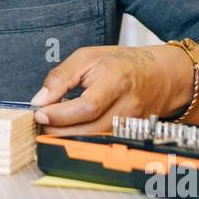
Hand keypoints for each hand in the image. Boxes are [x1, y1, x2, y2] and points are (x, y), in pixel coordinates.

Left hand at [30, 45, 189, 134]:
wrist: (159, 75)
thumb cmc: (121, 64)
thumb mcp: (87, 57)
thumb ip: (61, 77)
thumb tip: (40, 99)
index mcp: (117, 81)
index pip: (87, 106)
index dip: (60, 114)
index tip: (40, 112)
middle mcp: (127, 106)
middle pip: (89, 129)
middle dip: (58, 129)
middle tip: (41, 120)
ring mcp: (130, 124)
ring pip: (93, 139)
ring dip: (67, 135)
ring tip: (53, 123)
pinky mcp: (128, 134)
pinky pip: (99, 141)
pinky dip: (81, 136)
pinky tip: (71, 127)